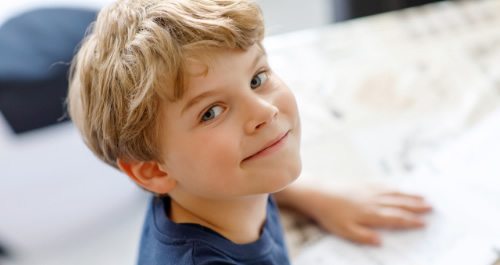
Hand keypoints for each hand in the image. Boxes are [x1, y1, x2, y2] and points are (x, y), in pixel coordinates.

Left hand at [301, 186, 431, 244]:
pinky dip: (394, 187)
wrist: (318, 193)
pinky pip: (383, 185)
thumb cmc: (330, 215)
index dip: (411, 221)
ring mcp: (369, 191)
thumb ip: (363, 236)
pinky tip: (399, 188)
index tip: (424, 223)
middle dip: (416, 206)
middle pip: (399, 204)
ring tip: (423, 197)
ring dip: (409, 196)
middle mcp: (373, 201)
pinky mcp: (362, 184)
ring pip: (393, 193)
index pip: (395, 218)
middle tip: (432, 207)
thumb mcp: (344, 230)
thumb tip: (381, 242)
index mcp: (371, 214)